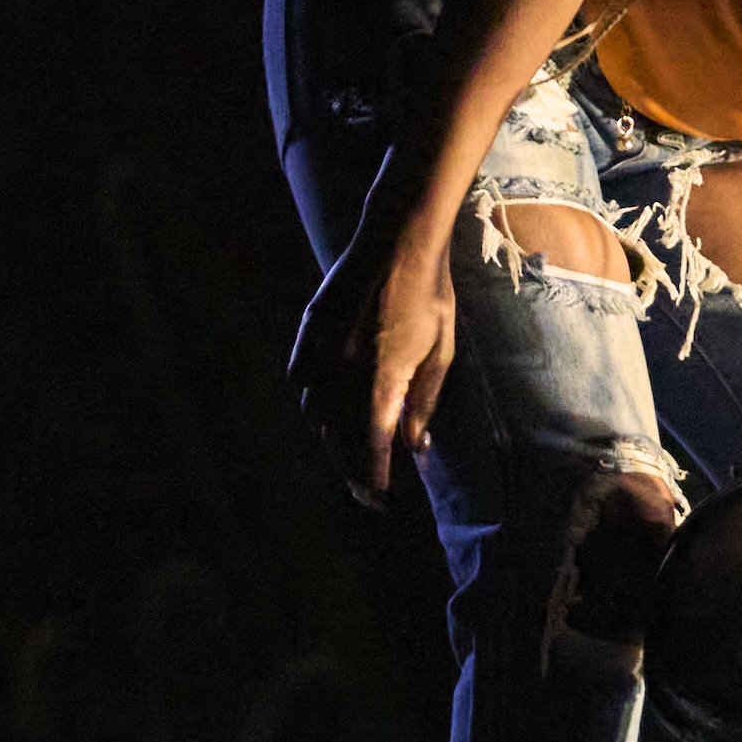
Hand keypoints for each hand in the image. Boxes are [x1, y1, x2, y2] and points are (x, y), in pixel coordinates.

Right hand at [288, 221, 456, 500]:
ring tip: (350, 454)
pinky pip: (300, 381)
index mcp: (380, 377)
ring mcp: (319, 349)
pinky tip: (326, 412)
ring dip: (332, 440)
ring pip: (315, 414)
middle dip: (352, 469)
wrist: (397, 239)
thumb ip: (423, 403)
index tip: (377, 501)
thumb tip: (417, 449)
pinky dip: (312, 403)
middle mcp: (343, 370)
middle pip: (340, 438)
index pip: (371, 445)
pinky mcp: (307, 331)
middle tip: (366, 490)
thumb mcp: (441, 352)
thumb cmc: (429, 295)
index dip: (372, 479)